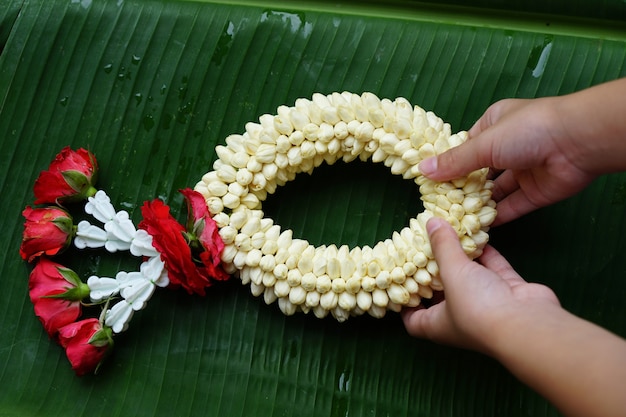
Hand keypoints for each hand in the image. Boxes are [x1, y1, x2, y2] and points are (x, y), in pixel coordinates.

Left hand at [401, 217, 558, 353]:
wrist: (527, 324)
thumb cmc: (477, 307)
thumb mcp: (451, 272)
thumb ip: (442, 246)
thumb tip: (430, 222)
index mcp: (438, 324)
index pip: (413, 320)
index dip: (403, 304)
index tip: (397, 280)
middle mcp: (461, 317)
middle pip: (441, 294)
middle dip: (434, 271)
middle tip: (424, 247)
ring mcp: (487, 306)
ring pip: (470, 279)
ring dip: (463, 259)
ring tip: (450, 234)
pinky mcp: (510, 294)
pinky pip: (495, 270)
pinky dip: (488, 254)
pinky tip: (480, 235)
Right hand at [419, 97, 595, 224]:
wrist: (578, 142)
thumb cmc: (527, 130)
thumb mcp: (483, 144)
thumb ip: (454, 162)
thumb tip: (422, 170)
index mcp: (494, 124)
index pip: (465, 145)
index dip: (448, 162)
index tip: (428, 181)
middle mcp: (508, 146)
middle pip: (478, 170)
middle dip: (461, 186)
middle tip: (437, 205)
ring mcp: (523, 170)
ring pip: (495, 190)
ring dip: (477, 204)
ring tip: (453, 219)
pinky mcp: (536, 192)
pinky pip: (512, 206)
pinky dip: (497, 216)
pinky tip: (477, 228)